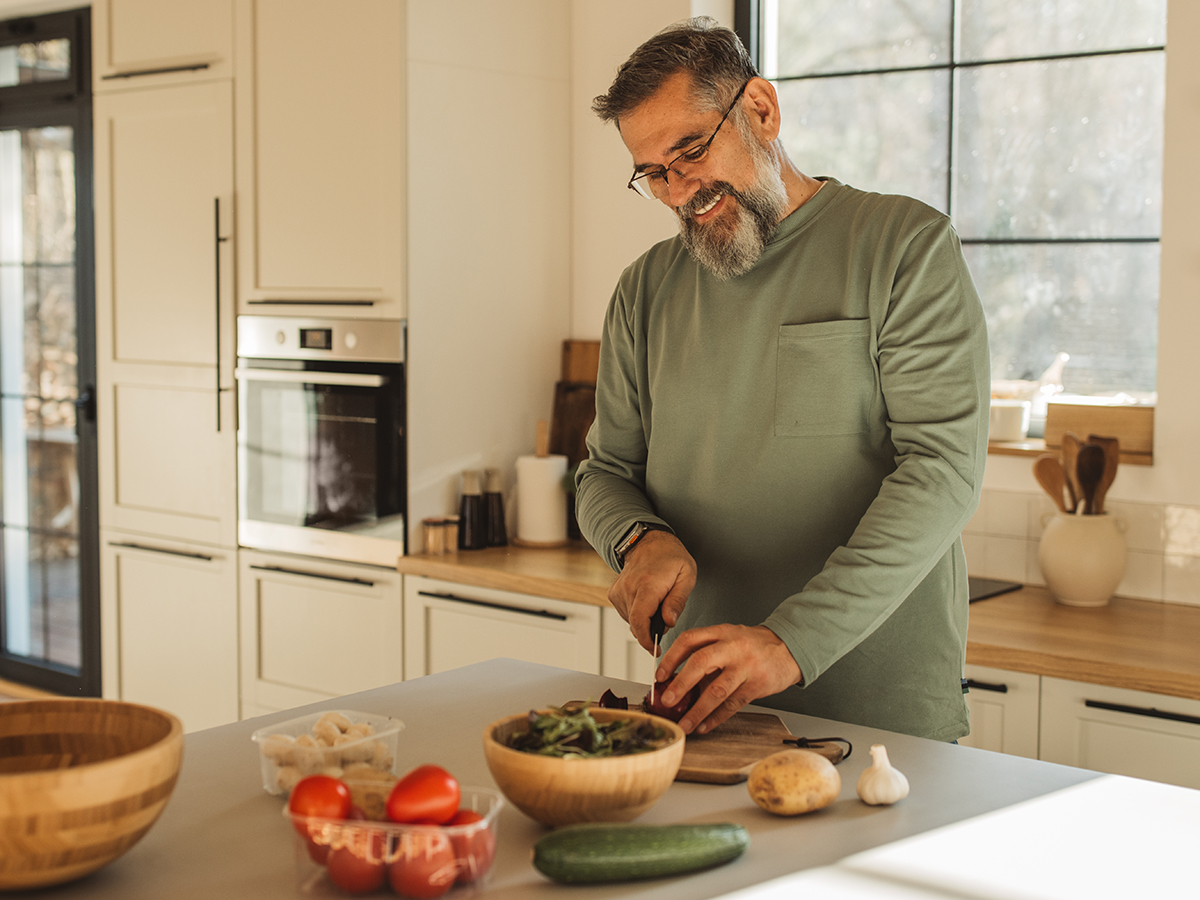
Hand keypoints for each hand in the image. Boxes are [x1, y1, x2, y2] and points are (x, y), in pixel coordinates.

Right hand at [607, 530, 695, 652]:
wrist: (649, 541)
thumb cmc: (670, 557)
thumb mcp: (686, 576)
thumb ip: (678, 601)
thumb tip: (668, 622)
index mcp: (648, 584)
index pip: (640, 621)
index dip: (646, 640)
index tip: (655, 649)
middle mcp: (629, 587)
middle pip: (636, 624)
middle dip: (651, 629)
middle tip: (665, 614)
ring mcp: (619, 590)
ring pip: (631, 621)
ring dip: (645, 620)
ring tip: (658, 602)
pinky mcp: (614, 593)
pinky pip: (626, 613)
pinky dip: (637, 613)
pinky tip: (647, 601)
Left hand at [654, 624, 801, 734]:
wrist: (790, 649)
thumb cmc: (753, 646)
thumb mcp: (729, 639)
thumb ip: (707, 655)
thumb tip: (678, 682)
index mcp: (722, 632)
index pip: (690, 640)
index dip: (671, 658)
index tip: (660, 675)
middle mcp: (733, 647)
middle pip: (701, 663)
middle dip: (680, 684)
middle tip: (666, 700)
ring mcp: (746, 666)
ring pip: (717, 690)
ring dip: (697, 710)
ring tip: (684, 724)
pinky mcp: (757, 685)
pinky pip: (732, 705)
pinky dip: (716, 718)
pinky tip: (704, 726)